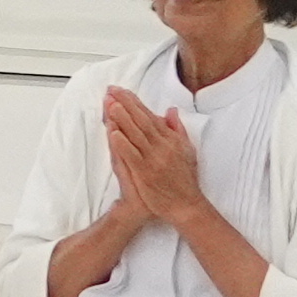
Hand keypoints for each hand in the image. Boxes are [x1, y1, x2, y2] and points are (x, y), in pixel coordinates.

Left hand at [99, 87, 204, 229]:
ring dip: (122, 119)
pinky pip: (132, 156)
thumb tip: (171, 111)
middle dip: (125, 104)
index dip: (134, 102)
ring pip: (135, 135)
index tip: (121, 91)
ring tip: (110, 104)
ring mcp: (153, 160)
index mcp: (170, 139)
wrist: (186, 205)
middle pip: (141, 121)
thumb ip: (177, 129)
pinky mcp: (145, 174)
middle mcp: (162, 146)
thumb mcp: (187, 150)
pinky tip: (112, 133)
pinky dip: (122, 144)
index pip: (149, 116)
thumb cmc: (185, 179)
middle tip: (111, 91)